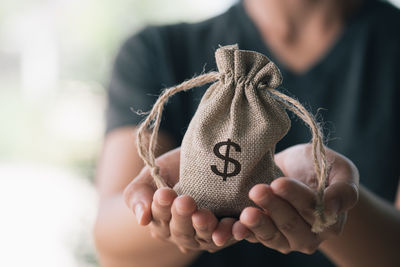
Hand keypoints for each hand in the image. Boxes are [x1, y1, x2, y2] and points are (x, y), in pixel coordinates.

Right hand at [123, 147, 236, 252]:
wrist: (203, 158)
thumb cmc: (172, 168)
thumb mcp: (152, 174)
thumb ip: (139, 195)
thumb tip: (142, 219)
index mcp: (161, 220)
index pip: (159, 216)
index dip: (161, 206)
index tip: (164, 193)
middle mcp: (181, 231)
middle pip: (180, 229)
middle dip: (182, 216)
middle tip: (185, 201)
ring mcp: (204, 233)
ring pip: (203, 236)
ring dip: (204, 228)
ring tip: (203, 216)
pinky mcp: (227, 230)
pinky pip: (229, 235)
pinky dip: (231, 233)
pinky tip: (234, 226)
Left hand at [233, 144, 358, 253]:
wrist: (296, 170)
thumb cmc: (319, 167)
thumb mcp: (340, 170)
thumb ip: (343, 189)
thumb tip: (333, 207)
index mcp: (330, 220)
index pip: (312, 210)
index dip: (295, 197)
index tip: (278, 183)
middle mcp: (309, 235)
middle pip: (290, 224)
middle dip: (273, 207)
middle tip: (257, 190)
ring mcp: (285, 238)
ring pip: (271, 235)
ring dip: (257, 224)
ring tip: (246, 213)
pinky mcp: (264, 234)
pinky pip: (253, 237)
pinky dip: (242, 233)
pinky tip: (232, 228)